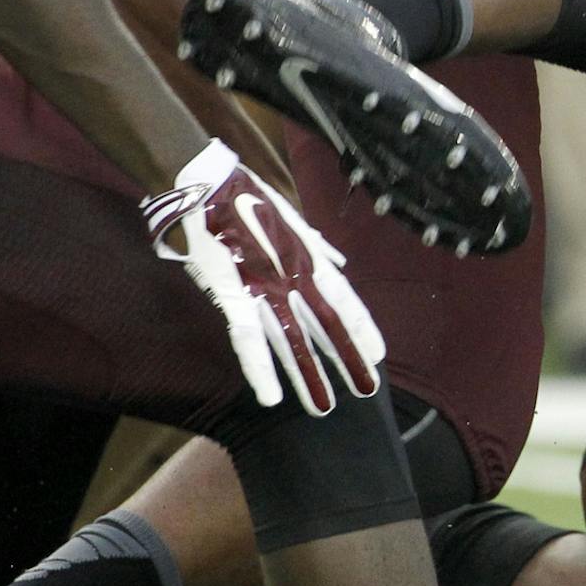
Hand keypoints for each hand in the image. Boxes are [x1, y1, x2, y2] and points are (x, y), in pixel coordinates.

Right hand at [141, 139, 385, 415]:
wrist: (206, 177)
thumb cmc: (247, 196)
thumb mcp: (291, 219)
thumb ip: (316, 246)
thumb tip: (338, 263)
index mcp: (309, 259)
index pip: (346, 302)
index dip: (363, 330)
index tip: (378, 355)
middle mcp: (293, 277)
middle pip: (328, 326)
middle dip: (347, 359)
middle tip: (368, 390)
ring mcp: (264, 287)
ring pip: (292, 341)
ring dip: (307, 376)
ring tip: (324, 408)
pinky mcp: (231, 292)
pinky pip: (248, 338)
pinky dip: (259, 369)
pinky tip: (270, 397)